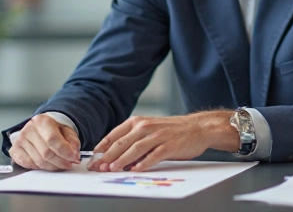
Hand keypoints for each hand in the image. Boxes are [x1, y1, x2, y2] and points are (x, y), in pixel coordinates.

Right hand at [9, 114, 81, 170]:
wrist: (39, 128)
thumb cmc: (53, 130)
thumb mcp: (66, 131)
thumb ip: (72, 141)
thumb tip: (75, 153)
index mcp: (42, 121)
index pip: (53, 140)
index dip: (65, 152)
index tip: (74, 158)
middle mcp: (28, 129)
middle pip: (46, 153)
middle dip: (61, 162)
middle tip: (70, 164)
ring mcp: (20, 140)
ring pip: (39, 162)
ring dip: (53, 167)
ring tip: (62, 165)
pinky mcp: (14, 150)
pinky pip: (29, 165)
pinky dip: (41, 168)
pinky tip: (48, 165)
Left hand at [88, 111, 237, 172]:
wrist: (198, 127)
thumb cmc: (172, 131)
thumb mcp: (150, 130)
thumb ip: (133, 140)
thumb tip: (115, 157)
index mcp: (138, 122)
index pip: (115, 135)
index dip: (103, 148)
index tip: (93, 159)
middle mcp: (146, 126)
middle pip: (122, 142)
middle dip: (108, 156)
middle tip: (98, 167)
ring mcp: (158, 135)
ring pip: (135, 148)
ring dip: (122, 160)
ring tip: (112, 169)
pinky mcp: (169, 145)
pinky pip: (154, 155)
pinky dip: (144, 163)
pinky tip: (136, 170)